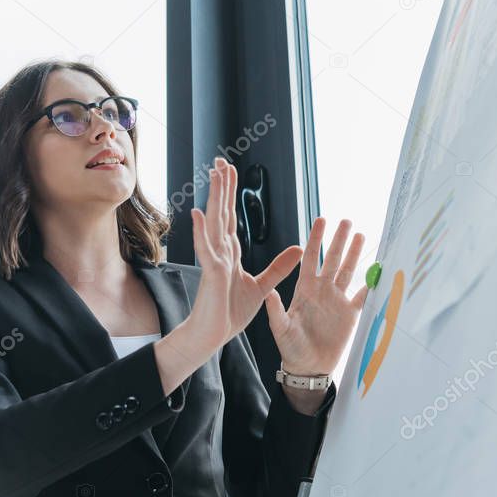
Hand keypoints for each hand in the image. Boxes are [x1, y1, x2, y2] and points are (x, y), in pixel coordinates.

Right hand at [187, 157, 302, 350]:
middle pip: (221, 213)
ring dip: (214, 199)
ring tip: (214, 175)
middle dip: (221, 187)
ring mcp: (214, 261)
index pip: (230, 217)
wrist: (213, 335)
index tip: (229, 171)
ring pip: (214, 223)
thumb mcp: (262, 286)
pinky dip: (201, 233)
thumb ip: (279, 266)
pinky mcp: (211, 275)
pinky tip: (198, 213)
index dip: (229, 193)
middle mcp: (220, 252)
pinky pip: (206, 251)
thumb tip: (298, 248)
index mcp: (230, 253)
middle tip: (220, 161)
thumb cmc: (230, 312)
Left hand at [264, 217, 368, 374]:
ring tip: (360, 235)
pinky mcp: (350, 314)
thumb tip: (271, 293)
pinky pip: (362, 295)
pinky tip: (378, 270)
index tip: (320, 220)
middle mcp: (322, 291)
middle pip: (332, 259)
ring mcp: (337, 301)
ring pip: (347, 271)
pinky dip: (370, 284)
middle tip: (346, 220)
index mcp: (304, 290)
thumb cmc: (290, 348)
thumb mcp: (280, 329)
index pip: (310, 258)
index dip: (315, 239)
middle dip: (338, 240)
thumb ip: (277, 311)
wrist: (308, 367)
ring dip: (354, 254)